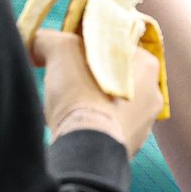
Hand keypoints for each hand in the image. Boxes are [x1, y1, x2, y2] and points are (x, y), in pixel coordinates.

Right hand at [32, 29, 162, 157]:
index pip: (114, 43)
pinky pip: (102, 127)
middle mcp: (151, 95)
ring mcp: (142, 126)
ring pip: (105, 101)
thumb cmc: (81, 93)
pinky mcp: (126, 149)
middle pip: (109, 73)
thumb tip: (39, 44)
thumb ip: (50, 40)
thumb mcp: (60, 49)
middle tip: (58, 74)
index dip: (86, 42)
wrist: (86, 151)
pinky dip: (85, 123)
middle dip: (83, 73)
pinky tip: (64, 124)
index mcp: (147, 65)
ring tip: (57, 102)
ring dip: (83, 99)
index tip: (65, 48)